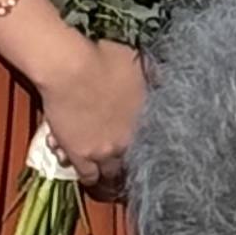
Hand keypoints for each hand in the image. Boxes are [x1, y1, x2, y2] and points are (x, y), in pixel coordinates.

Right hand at [26, 33, 146, 191]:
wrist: (71, 68)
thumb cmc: (105, 58)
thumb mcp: (139, 63)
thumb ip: (154, 76)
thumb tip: (165, 78)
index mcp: (145, 121)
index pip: (154, 145)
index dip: (149, 148)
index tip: (144, 148)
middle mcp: (127, 141)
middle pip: (132, 162)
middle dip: (129, 162)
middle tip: (125, 161)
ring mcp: (103, 151)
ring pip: (110, 173)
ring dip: (109, 172)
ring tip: (108, 172)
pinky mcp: (79, 155)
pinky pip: (87, 176)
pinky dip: (89, 176)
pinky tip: (90, 174)